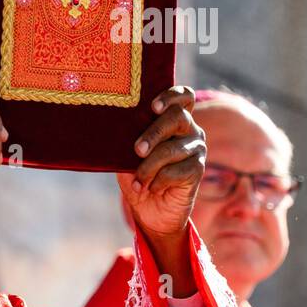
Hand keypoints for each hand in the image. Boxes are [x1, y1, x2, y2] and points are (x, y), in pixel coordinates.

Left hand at [116, 86, 205, 294]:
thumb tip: (109, 128)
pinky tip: (151, 188)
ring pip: (173, 149)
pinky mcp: (197, 170)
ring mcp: (196, 149)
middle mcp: (189, 130)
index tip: (153, 107)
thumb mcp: (126, 156)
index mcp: (173, 120)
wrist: (150, 211)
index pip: (183, 96)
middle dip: (153, 133)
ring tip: (137, 181)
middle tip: (137, 150)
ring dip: (149, 167)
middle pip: (178, 117)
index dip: (171, 95)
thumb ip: (126, 140)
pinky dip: (159, 181)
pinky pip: (178, 170)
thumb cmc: (137, 177)